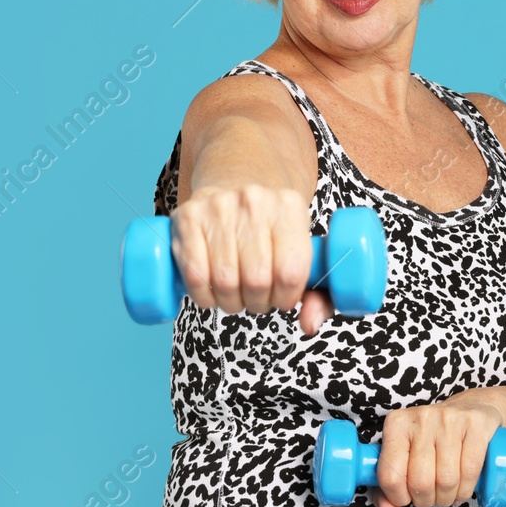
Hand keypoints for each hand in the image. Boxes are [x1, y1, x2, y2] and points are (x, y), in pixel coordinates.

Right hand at [169, 183, 333, 334]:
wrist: (235, 181)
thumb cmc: (272, 228)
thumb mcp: (302, 247)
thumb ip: (318, 293)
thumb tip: (310, 325)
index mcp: (290, 207)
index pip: (290, 272)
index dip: (285, 298)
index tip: (281, 299)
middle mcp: (254, 201)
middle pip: (256, 280)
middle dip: (257, 303)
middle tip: (256, 300)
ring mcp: (217, 206)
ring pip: (224, 281)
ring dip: (230, 303)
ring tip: (236, 296)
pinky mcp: (187, 216)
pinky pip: (195, 275)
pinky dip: (203, 296)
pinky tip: (212, 293)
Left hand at [370, 392, 505, 506]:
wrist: (472, 408)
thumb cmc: (433, 439)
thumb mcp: (405, 457)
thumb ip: (387, 491)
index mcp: (396, 424)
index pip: (390, 475)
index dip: (399, 497)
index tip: (407, 496)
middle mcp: (421, 418)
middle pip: (421, 481)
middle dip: (426, 500)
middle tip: (430, 496)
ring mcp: (450, 419)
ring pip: (446, 480)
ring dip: (447, 498)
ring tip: (446, 493)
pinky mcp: (475, 424)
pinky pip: (470, 471)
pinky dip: (465, 490)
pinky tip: (462, 489)